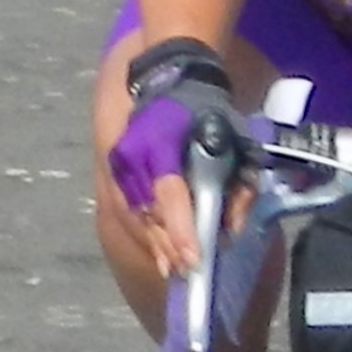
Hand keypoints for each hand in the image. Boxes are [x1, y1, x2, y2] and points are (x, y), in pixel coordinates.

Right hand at [108, 37, 246, 278]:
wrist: (166, 79)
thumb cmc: (204, 111)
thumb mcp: (234, 141)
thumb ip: (238, 185)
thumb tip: (231, 231)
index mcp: (160, 141)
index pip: (169, 192)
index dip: (180, 228)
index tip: (193, 258)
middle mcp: (132, 155)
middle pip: (147, 212)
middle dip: (170, 245)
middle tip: (190, 272)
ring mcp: (118, 164)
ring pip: (135, 216)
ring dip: (157, 245)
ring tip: (176, 270)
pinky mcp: (113, 171)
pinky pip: (129, 211)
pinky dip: (147, 235)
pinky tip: (162, 256)